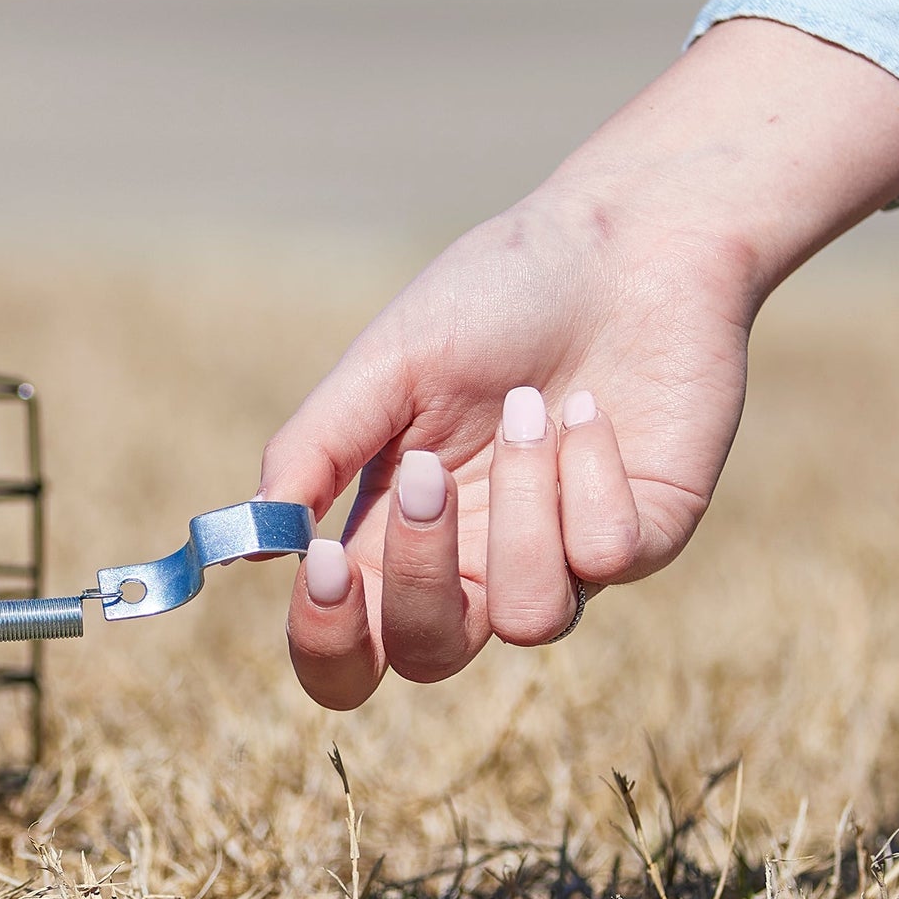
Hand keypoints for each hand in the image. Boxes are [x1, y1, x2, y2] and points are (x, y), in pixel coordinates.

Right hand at [259, 192, 754, 706]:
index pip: (351, 644)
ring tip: (529, 406)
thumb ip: (317, 448)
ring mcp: (567, 558)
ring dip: (521, 506)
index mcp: (402, 529)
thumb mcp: (389, 363)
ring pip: (529, 618)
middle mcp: (480, 561)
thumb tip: (251, 544)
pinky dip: (591, 473)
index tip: (326, 563)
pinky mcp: (646, 537)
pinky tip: (589, 409)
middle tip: (426, 473)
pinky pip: (608, 556)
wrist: (628, 241)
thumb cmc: (497, 296)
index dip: (328, 637)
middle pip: (427, 656)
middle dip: (418, 576)